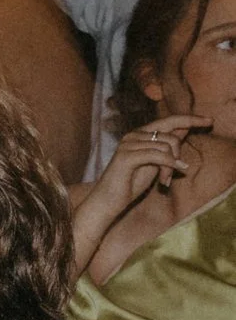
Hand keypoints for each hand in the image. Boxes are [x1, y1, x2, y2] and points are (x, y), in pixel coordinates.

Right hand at [79, 114, 208, 225]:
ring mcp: (128, 144)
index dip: (191, 119)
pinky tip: (166, 179)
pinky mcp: (126, 156)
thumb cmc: (130, 183)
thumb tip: (185, 129)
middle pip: (170, 135)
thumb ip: (167, 146)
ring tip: (165, 181)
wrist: (108, 200)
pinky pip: (157, 156)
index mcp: (140, 133)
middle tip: (176, 173)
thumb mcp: (155, 161)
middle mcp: (133, 135)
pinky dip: (167, 167)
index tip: (210, 120)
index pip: (170, 120)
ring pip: (165, 147)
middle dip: (178, 154)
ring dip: (170, 166)